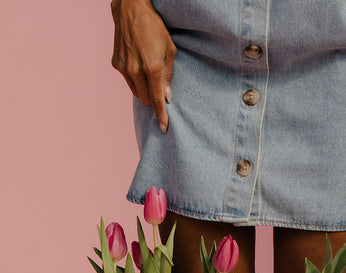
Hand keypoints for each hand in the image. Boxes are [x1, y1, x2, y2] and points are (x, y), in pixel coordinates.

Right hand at [111, 0, 176, 132]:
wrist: (130, 9)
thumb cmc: (154, 27)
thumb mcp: (169, 49)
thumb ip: (168, 75)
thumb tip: (166, 97)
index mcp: (152, 67)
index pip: (158, 99)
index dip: (161, 115)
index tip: (163, 128)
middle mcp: (136, 70)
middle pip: (146, 100)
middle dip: (153, 99)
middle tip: (158, 87)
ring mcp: (124, 68)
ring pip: (136, 92)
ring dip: (144, 89)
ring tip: (148, 71)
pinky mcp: (116, 64)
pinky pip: (128, 81)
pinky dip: (135, 79)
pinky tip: (138, 63)